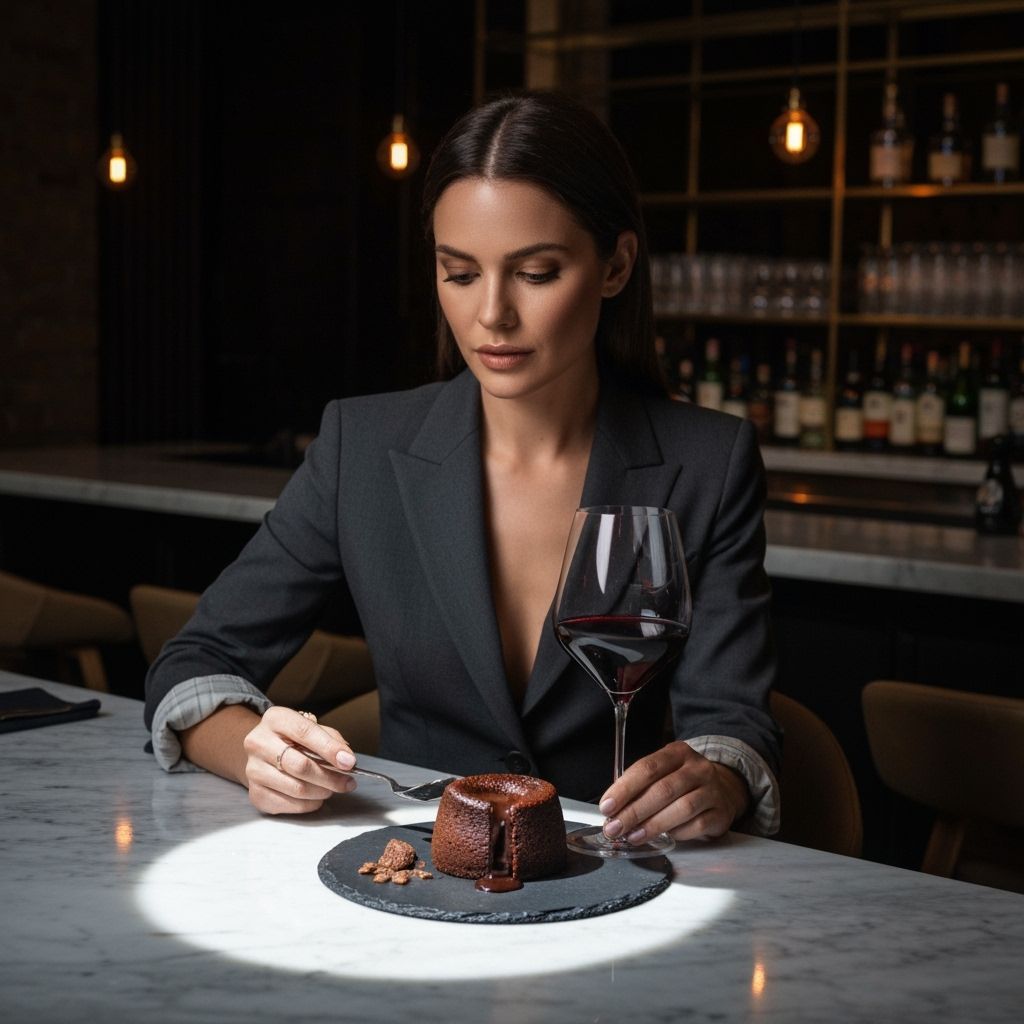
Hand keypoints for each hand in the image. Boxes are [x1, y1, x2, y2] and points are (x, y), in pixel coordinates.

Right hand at [244, 706, 358, 814]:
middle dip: (330, 777)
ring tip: (332, 789)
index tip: (349, 762)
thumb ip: (330, 739)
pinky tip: (315, 797)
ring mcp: (253, 769)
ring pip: (296, 788)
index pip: (305, 733)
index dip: (330, 749)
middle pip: (300, 766)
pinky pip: (288, 804)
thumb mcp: (310, 727)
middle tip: (348, 782)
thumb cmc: (291, 739)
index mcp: (276, 719)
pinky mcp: (254, 793)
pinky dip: (308, 804)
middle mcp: (259, 743)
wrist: (262, 751)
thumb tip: (346, 759)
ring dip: (322, 792)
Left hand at [597, 741, 749, 843]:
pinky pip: (697, 825)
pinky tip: (664, 838)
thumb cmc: (682, 783)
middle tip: (615, 828)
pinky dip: (678, 833)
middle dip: (634, 811)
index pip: (647, 768)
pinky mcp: (721, 813)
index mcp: (678, 753)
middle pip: (663, 789)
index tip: (607, 806)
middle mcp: (698, 768)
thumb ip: (640, 786)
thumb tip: (612, 809)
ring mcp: (712, 790)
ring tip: (633, 836)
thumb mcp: (663, 773)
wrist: (722, 791)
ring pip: (682, 808)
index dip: (625, 788)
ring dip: (653, 825)